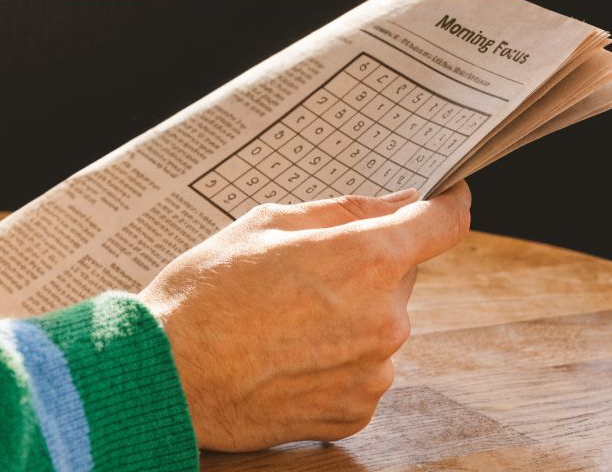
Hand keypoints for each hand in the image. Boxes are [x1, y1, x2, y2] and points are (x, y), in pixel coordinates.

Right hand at [139, 183, 470, 450]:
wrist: (165, 375)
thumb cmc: (204, 294)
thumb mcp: (265, 225)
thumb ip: (344, 212)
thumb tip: (397, 205)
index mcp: (365, 260)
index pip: (441, 224)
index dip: (446, 205)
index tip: (446, 199)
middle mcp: (384, 319)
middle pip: (400, 278)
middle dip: (364, 270)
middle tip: (302, 275)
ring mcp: (373, 372)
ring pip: (380, 328)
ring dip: (349, 319)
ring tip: (282, 322)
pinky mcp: (355, 412)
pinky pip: (362, 372)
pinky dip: (335, 362)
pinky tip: (286, 357)